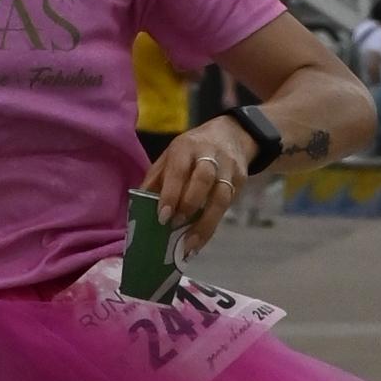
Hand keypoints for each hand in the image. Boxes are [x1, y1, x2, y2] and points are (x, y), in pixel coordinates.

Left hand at [150, 118, 250, 257]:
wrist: (231, 135)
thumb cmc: (192, 151)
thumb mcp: (171, 156)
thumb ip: (156, 180)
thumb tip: (139, 209)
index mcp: (186, 147)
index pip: (179, 170)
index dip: (171, 194)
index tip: (162, 217)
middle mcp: (209, 155)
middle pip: (203, 179)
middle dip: (189, 205)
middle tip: (175, 226)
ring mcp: (228, 168)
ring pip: (221, 196)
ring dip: (205, 223)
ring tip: (190, 245)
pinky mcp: (241, 181)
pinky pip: (227, 206)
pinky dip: (213, 226)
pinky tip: (200, 240)